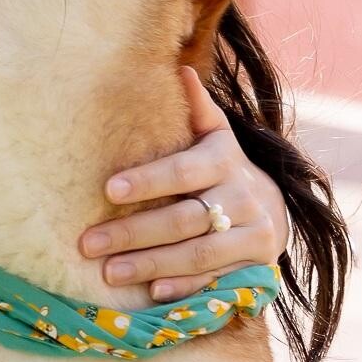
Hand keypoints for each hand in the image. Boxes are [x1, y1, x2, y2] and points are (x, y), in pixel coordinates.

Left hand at [79, 66, 290, 300]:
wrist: (274, 210)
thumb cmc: (222, 170)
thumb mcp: (215, 137)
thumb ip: (198, 110)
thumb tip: (179, 68)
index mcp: (226, 160)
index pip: (185, 170)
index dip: (148, 180)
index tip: (108, 190)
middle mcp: (244, 197)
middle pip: (184, 219)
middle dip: (133, 233)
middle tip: (88, 243)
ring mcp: (253, 234)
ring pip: (198, 253)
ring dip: (150, 264)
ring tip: (108, 272)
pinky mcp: (255, 266)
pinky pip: (216, 281)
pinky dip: (184, 288)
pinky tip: (152, 293)